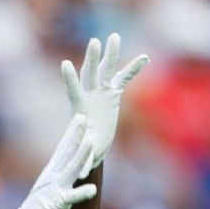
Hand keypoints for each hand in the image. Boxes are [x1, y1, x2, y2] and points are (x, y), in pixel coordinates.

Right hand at [2, 115, 96, 208]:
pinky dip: (82, 192)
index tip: (79, 118)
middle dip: (76, 134)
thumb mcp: (46, 189)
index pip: (63, 149)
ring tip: (91, 141)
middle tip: (83, 117)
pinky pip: (72, 197)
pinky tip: (92, 189)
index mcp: (51, 173)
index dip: (72, 133)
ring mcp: (56, 188)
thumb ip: (56, 178)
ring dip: (82, 154)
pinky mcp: (58, 203)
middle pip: (67, 152)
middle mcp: (53, 177)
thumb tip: (63, 168)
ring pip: (72, 168)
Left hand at [61, 33, 148, 168]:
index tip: (64, 64)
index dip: (70, 78)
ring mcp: (101, 92)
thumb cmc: (86, 148)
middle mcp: (90, 95)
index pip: (74, 89)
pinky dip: (133, 69)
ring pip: (106, 70)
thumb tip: (82, 171)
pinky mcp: (112, 93)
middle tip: (94, 42)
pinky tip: (145, 57)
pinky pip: (124, 79)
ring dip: (111, 54)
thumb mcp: (86, 154)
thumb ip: (85, 159)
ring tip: (114, 36)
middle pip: (91, 73)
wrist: (91, 143)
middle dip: (94, 59)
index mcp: (80, 107)